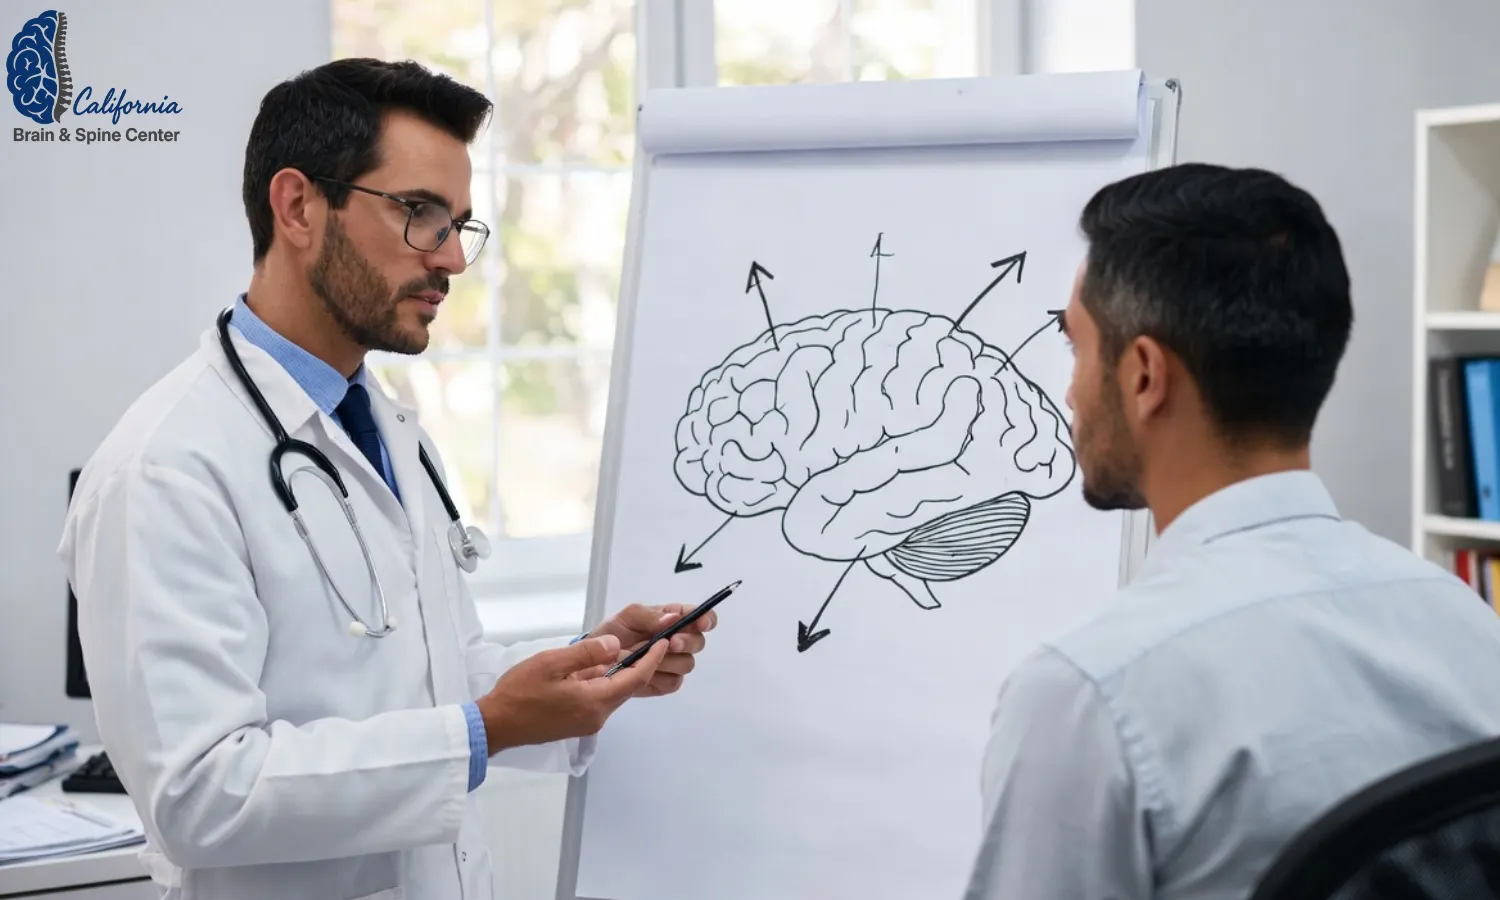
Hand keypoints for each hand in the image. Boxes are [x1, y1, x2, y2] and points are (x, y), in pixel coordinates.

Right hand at [476, 634, 667, 754]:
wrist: (497, 725)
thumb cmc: (520, 692)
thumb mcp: (552, 663)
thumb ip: (587, 653)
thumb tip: (616, 645)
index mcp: (594, 701)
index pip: (634, 678)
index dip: (652, 659)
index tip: (664, 641)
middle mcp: (597, 716)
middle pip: (628, 688)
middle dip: (642, 665)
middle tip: (652, 641)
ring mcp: (588, 723)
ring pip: (614, 694)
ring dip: (622, 674)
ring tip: (629, 650)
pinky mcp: (577, 725)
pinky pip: (600, 700)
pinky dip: (606, 684)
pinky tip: (599, 669)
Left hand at [589, 602, 716, 696]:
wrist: (594, 661)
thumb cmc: (612, 632)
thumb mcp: (628, 617)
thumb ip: (650, 616)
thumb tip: (673, 618)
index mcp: (673, 619)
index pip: (701, 618)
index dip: (706, 620)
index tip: (702, 623)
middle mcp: (678, 641)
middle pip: (698, 643)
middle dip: (686, 642)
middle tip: (670, 643)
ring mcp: (673, 664)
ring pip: (687, 664)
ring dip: (667, 661)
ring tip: (643, 657)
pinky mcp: (665, 683)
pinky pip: (673, 683)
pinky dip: (659, 677)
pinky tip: (644, 671)